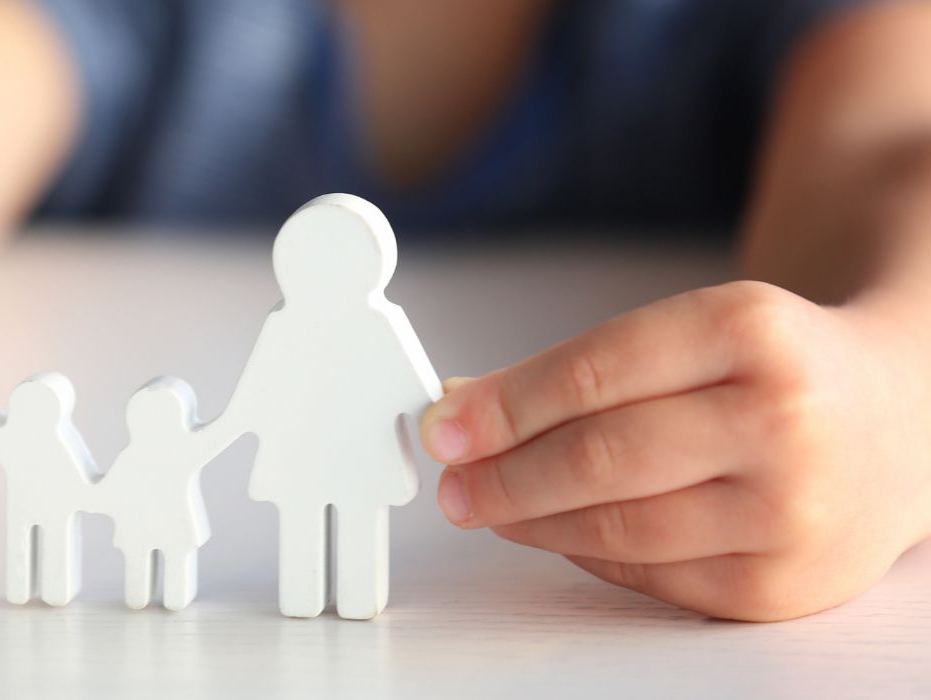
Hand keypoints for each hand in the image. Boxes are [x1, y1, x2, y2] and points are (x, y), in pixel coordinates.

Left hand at [421, 281, 930, 620]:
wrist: (902, 423)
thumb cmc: (777, 371)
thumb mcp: (695, 332)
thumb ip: (582, 368)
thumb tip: (462, 407)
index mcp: (750, 332)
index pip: (593, 374)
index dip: (503, 407)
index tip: (443, 425)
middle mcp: (780, 421)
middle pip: (600, 459)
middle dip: (503, 475)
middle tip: (453, 484)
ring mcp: (788, 512)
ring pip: (617, 528)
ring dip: (531, 522)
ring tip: (487, 507)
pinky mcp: (780, 586)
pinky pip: (650, 578)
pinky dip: (588, 555)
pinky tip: (557, 532)